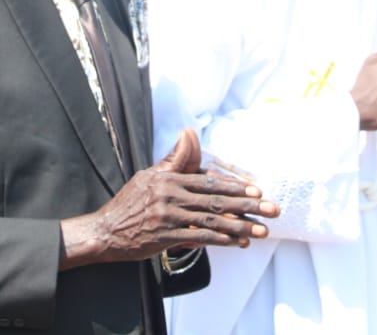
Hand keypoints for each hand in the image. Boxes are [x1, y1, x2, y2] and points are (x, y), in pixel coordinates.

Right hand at [85, 130, 279, 262]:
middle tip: (272, 209)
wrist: (105, 230)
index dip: (235, 186)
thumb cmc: (130, 202)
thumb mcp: (149, 176)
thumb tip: (189, 134)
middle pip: (216, 200)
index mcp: (168, 178)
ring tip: (261, 231)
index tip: (257, 191)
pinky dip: (220, 240)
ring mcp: (167, 217)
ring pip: (211, 220)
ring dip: (240, 226)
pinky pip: (198, 238)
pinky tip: (238, 242)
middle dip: (248, 206)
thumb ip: (174, 160)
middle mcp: (170, 195)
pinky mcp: (164, 236)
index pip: (208, 181)